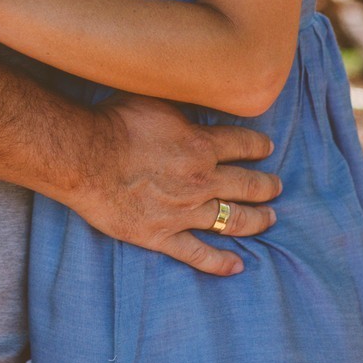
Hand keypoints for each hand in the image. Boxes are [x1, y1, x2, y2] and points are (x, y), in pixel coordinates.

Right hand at [72, 95, 279, 275]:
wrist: (85, 158)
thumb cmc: (114, 122)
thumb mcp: (155, 99)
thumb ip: (182, 106)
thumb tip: (195, 95)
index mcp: (201, 146)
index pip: (243, 145)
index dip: (259, 146)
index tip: (267, 148)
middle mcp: (201, 181)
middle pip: (247, 185)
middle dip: (266, 186)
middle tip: (277, 187)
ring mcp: (183, 212)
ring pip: (232, 220)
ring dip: (256, 220)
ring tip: (270, 219)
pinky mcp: (161, 236)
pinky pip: (197, 254)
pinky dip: (219, 262)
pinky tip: (236, 266)